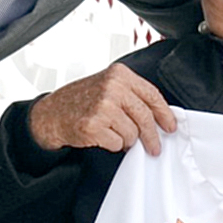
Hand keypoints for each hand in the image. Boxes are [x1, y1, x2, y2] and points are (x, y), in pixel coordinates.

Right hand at [28, 63, 176, 154]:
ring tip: (114, 135)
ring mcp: (102, 106)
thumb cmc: (80, 101)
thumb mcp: (106, 85)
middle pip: (145, 117)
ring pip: (132, 133)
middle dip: (152, 136)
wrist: (51, 114)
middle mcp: (112, 87)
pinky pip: (118, 143)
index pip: (151, 95)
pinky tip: (103, 138)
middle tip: (155, 148)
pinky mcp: (94, 125)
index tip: (171, 126)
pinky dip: (113, 145)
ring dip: (127, 140)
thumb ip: (131, 95)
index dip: (165, 114)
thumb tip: (160, 116)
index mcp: (119, 74)